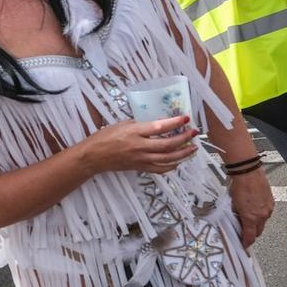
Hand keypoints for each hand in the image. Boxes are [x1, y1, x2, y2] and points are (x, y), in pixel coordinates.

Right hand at [82, 116, 199, 174]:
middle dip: (184, 139)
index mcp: (134, 132)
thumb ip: (141, 125)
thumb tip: (159, 124)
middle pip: (167, 145)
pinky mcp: (139, 168)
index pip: (159, 127)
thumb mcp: (122, 124)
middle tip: (194, 133)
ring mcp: (140, 159)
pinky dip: (171, 166)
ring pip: (167, 158)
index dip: (174, 123)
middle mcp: (139, 147)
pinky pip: (159, 169)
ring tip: (193, 148)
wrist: (93, 157)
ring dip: (182, 153)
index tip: (186, 118)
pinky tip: (178, 161)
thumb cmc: (105, 137)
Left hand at [228, 169, 273, 247]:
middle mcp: (262, 215)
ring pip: (263, 222)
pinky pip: (267, 213)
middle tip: (243, 231)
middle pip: (258, 231)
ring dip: (256, 223)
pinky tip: (253, 208)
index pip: (250, 237)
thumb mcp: (232, 205)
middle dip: (251, 233)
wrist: (248, 172)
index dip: (246, 243)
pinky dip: (261, 214)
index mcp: (251, 218)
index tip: (243, 245)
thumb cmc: (238, 185)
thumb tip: (237, 223)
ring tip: (247, 216)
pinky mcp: (272, 202)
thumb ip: (236, 217)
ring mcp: (268, 209)